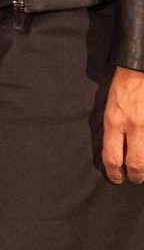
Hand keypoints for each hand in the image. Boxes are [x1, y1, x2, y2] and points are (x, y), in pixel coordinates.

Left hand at [103, 65, 143, 183]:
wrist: (139, 71)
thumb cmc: (122, 88)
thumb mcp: (110, 109)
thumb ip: (113, 131)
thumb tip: (116, 153)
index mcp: (114, 122)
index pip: (112, 157)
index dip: (114, 173)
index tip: (117, 178)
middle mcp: (133, 126)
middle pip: (135, 164)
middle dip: (135, 176)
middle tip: (134, 178)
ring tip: (143, 169)